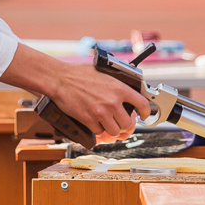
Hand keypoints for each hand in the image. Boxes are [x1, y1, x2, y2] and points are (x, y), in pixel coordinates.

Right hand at [0, 44, 150, 139]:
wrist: (60, 80)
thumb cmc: (78, 73)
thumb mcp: (103, 73)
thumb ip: (116, 82)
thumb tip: (126, 89)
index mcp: (119, 88)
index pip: (142, 104)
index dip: (144, 112)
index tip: (142, 115)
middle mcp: (113, 102)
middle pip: (128, 123)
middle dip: (125, 124)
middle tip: (120, 122)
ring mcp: (101, 113)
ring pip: (115, 131)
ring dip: (111, 129)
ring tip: (106, 123)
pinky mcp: (89, 121)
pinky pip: (99, 132)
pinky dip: (97, 129)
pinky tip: (93, 122)